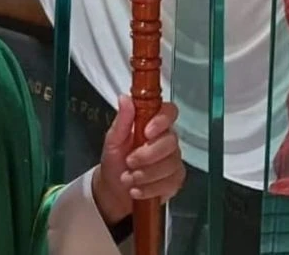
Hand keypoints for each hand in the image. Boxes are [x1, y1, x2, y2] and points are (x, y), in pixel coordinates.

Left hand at [91, 95, 185, 224]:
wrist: (113, 189)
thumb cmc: (115, 161)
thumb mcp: (112, 140)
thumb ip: (121, 120)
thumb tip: (125, 98)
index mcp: (151, 125)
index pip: (169, 112)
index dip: (161, 121)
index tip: (147, 132)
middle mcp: (166, 140)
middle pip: (171, 142)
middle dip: (147, 155)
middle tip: (129, 162)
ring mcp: (173, 160)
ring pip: (171, 164)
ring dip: (146, 174)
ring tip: (128, 178)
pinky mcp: (175, 180)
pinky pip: (170, 183)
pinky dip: (150, 188)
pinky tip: (137, 189)